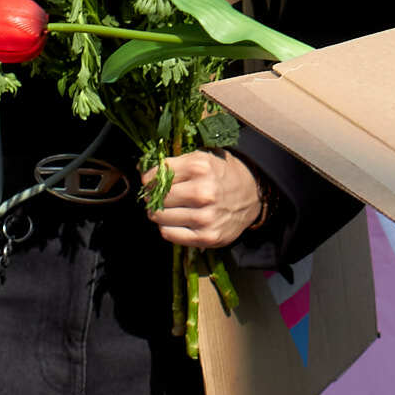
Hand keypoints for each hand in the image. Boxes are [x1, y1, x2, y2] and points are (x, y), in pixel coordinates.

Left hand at [144, 149, 264, 247]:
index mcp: (199, 167)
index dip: (149, 179)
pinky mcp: (207, 236)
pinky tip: (176, 220)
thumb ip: (173, 164)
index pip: (155, 175)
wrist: (253, 194)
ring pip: (159, 217)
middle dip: (152, 197)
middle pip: (157, 198)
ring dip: (159, 213)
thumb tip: (140, 169)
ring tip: (168, 208)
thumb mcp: (201, 158)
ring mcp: (205, 217)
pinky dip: (167, 227)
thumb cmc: (222, 173)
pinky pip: (169, 234)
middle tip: (158, 196)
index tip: (152, 182)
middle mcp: (202, 192)